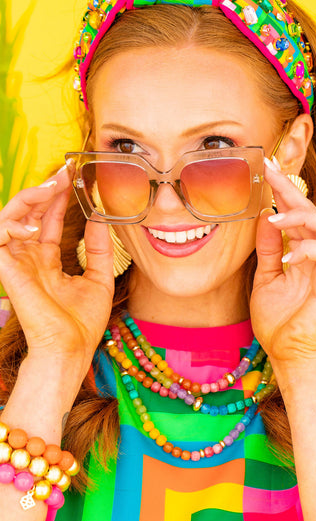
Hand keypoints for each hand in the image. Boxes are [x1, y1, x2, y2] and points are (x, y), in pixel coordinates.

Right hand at [0, 163, 113, 371]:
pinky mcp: (6, 269)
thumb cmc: (82, 322)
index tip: (75, 177)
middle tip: (66, 171)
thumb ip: (97, 248)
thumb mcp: (98, 278)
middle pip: (28, 213)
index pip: (47, 221)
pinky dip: (15, 221)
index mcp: (46, 261)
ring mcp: (15, 262)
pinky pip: (0, 234)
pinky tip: (35, 221)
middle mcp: (28, 258)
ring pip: (10, 216)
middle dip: (45, 189)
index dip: (58, 199)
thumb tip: (101, 218)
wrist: (70, 349)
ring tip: (54, 186)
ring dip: (30, 198)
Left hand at [250, 159, 315, 368]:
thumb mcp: (265, 276)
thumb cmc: (277, 319)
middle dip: (291, 188)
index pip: (296, 213)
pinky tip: (287, 257)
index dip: (283, 189)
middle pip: (313, 210)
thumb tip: (264, 215)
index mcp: (302, 251)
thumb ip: (268, 248)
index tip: (266, 167)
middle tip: (270, 171)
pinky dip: (307, 249)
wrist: (285, 353)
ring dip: (302, 216)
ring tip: (276, 218)